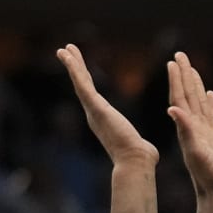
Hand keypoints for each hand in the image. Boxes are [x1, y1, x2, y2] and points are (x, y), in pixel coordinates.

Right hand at [57, 44, 157, 168]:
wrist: (135, 162)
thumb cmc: (140, 158)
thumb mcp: (139, 146)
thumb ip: (140, 145)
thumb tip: (149, 152)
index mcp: (103, 120)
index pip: (92, 95)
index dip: (85, 81)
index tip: (80, 69)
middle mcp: (94, 115)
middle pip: (83, 86)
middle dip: (75, 69)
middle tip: (65, 52)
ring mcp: (93, 111)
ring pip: (80, 83)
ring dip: (71, 65)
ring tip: (63, 49)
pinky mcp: (96, 108)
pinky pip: (82, 84)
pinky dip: (74, 69)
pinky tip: (67, 55)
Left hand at [166, 52, 212, 199]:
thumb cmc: (208, 176)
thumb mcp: (195, 152)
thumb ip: (185, 130)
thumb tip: (172, 109)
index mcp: (188, 128)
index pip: (180, 98)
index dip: (176, 79)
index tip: (173, 61)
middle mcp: (195, 128)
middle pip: (189, 96)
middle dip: (185, 75)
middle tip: (180, 55)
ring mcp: (206, 134)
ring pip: (201, 104)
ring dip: (196, 86)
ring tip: (193, 70)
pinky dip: (212, 104)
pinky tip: (211, 94)